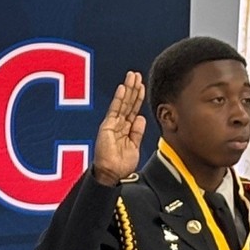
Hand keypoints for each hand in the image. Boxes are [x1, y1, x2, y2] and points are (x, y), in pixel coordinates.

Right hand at [90, 71, 146, 185]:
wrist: (111, 174)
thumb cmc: (122, 165)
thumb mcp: (134, 146)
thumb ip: (137, 132)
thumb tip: (141, 117)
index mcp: (125, 130)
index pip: (133, 110)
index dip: (138, 98)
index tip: (142, 86)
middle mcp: (118, 125)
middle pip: (128, 104)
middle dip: (133, 89)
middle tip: (137, 75)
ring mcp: (112, 125)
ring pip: (122, 104)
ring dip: (127, 89)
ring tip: (132, 76)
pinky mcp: (107, 127)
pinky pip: (114, 110)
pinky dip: (119, 98)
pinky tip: (123, 88)